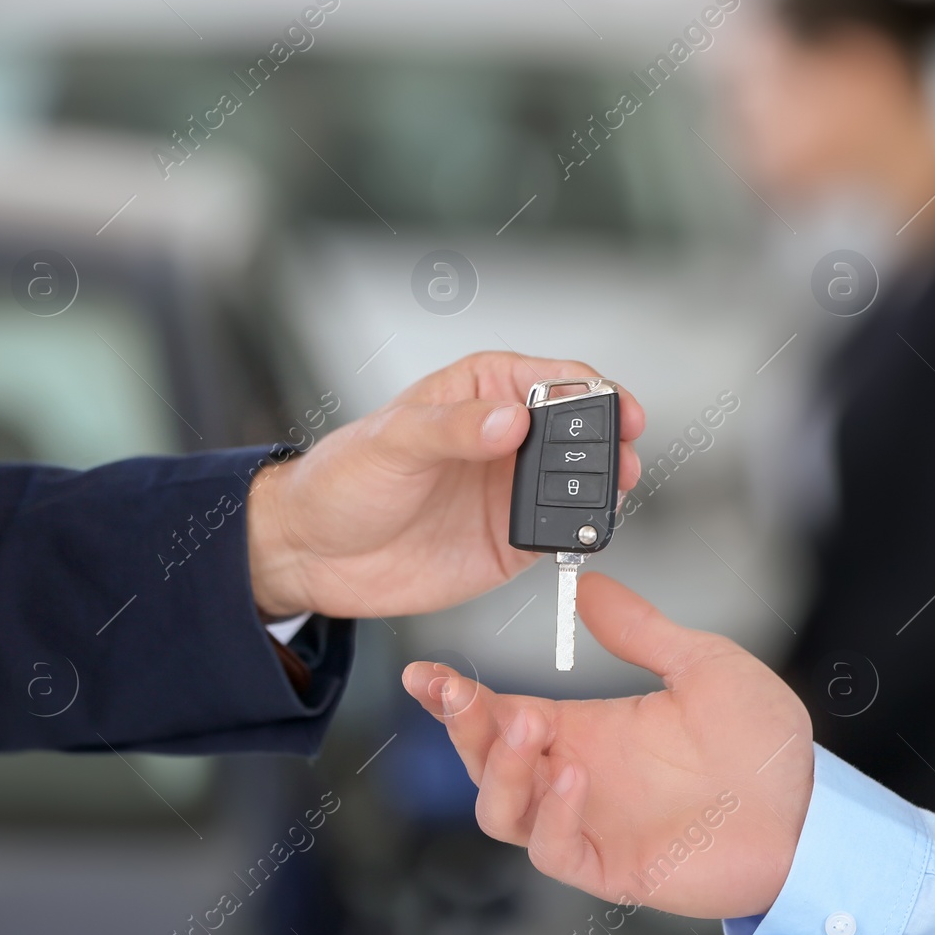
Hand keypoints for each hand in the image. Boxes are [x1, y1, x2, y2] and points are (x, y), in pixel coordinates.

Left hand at [247, 353, 643, 617]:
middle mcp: (506, 439)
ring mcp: (512, 491)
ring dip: (603, 488)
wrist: (311, 554)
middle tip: (622, 460)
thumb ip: (453, 428)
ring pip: (580, 483)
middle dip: (610, 442)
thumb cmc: (341, 480)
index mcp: (482, 393)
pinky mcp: (512, 541)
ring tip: (611, 495)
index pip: (555, 380)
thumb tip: (510, 420)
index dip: (595, 391)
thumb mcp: (392, 441)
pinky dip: (582, 533)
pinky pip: (562, 534)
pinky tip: (588, 533)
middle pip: (580, 432)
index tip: (619, 409)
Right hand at [402, 573, 813, 918]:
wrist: (808, 807)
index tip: (425, 672)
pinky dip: (549, 814)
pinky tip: (570, 774)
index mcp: (586, 729)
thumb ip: (640, 630)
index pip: (499, 712)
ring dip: (500, 769)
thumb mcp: (701, 664)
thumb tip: (590, 587)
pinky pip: (554, 849)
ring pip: (502, 810)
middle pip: (485, 760)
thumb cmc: (761, 745)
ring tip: (529, 726)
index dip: (455, 695)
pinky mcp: (611, 865)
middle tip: (460, 693)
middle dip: (461, 726)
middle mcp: (576, 776)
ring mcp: (589, 823)